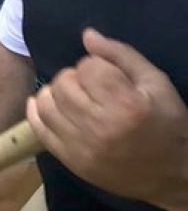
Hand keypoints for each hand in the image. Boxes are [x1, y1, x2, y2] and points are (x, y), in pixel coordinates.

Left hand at [28, 28, 187, 210]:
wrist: (172, 175)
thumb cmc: (168, 124)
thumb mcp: (156, 83)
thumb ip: (121, 55)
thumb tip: (87, 35)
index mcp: (126, 105)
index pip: (87, 67)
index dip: (95, 65)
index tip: (107, 74)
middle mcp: (99, 126)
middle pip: (63, 84)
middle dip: (74, 77)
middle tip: (89, 85)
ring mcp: (81, 146)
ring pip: (46, 103)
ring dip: (55, 92)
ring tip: (72, 96)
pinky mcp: (70, 160)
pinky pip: (39, 129)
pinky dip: (37, 111)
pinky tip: (46, 104)